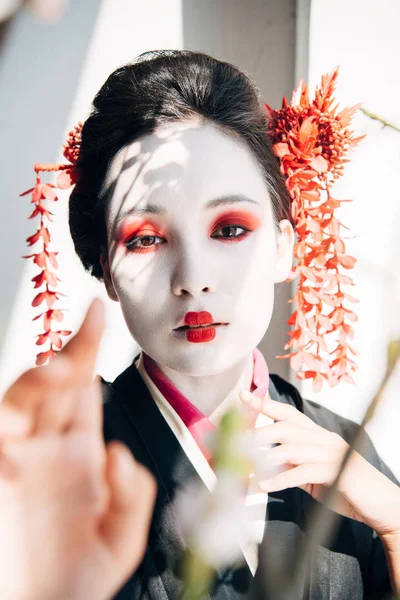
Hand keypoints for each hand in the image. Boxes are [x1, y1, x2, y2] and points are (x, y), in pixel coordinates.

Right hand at [0, 299, 155, 599]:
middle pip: (56, 385)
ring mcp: (18, 460)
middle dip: (73, 350)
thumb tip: (117, 451)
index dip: (90, 352)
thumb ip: (132, 494)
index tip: (99, 314)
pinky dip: (8, 417)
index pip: (84, 391)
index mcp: (79, 455)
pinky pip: (0, 432)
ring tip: (62, 369)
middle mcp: (47, 450)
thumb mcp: (121, 540)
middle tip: (92, 321)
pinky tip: (24, 408)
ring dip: (39, 380)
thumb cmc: (75, 582)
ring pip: (21, 399)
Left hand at [240, 390, 399, 536]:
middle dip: (257, 435)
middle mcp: (324, 439)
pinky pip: (301, 472)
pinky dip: (279, 479)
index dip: (265, 404)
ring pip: (290, 448)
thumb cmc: (349, 490)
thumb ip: (295, 465)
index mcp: (319, 435)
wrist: (382, 505)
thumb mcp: (317, 473)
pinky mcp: (336, 473)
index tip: (243, 396)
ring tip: (242, 471)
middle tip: (234, 447)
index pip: (289, 413)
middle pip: (284, 427)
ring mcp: (331, 454)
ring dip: (263, 460)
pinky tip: (263, 486)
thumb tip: (267, 465)